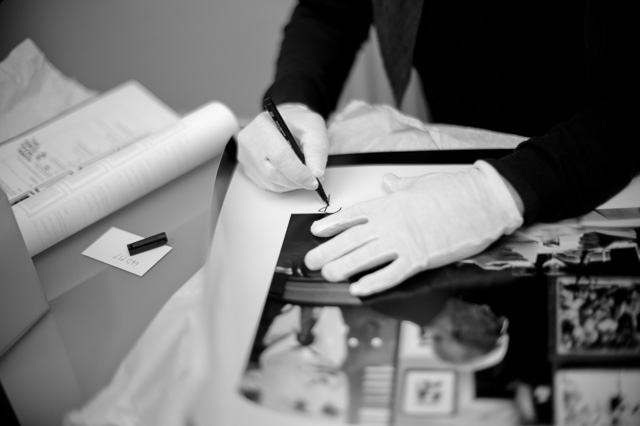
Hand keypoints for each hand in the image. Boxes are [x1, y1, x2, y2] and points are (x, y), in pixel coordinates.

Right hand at [237, 103, 327, 191]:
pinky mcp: (248, 169)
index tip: (314, 181)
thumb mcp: (313, 127)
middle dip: (297, 180)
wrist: (283, 122)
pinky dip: (284, 184)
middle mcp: (249, 141)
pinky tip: (291, 174)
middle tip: (313, 180)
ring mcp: (246, 157)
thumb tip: (317, 173)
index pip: (279, 156)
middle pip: (272, 172)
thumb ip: (317, 150)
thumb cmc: (297, 122)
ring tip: (304, 174)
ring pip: (271, 182)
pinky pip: (267, 184)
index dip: (298, 173)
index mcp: (264, 125)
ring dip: (291, 183)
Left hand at [304, 162, 523, 295]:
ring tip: (327, 274)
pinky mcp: (420, 258)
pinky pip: (392, 274)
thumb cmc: (454, 191)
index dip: (332, 225)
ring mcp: (405, 241)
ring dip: (343, 267)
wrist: (483, 199)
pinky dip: (374, 283)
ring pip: (365, 257)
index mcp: (390, 203)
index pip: (353, 215)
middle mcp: (391, 222)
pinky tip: (359, 289)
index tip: (316, 232)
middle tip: (311, 261)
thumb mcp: (420, 184)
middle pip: (352, 239)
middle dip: (329, 251)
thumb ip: (399, 186)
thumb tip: (387, 182)